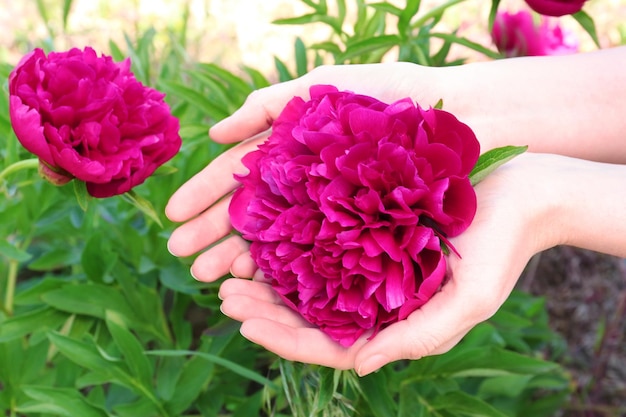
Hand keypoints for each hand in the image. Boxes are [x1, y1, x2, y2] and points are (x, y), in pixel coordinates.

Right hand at [165, 63, 446, 279]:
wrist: (454, 114)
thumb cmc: (388, 96)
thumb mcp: (323, 88)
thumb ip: (268, 105)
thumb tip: (212, 134)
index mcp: (290, 151)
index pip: (235, 176)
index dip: (203, 195)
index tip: (172, 216)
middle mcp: (301, 184)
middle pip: (246, 212)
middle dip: (211, 234)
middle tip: (181, 256)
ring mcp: (324, 209)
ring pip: (270, 236)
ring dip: (235, 255)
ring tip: (208, 275)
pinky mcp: (352, 231)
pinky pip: (306, 251)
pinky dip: (277, 264)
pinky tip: (254, 276)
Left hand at [216, 153, 560, 374]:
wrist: (520, 195)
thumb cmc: (500, 250)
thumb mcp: (468, 302)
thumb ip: (418, 338)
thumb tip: (360, 366)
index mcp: (396, 325)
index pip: (330, 345)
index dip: (284, 339)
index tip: (243, 321)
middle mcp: (378, 301)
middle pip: (310, 317)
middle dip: (265, 310)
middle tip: (224, 294)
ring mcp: (373, 267)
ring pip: (310, 284)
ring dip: (270, 280)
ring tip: (231, 270)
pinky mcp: (372, 233)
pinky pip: (324, 246)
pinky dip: (293, 248)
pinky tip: (265, 239)